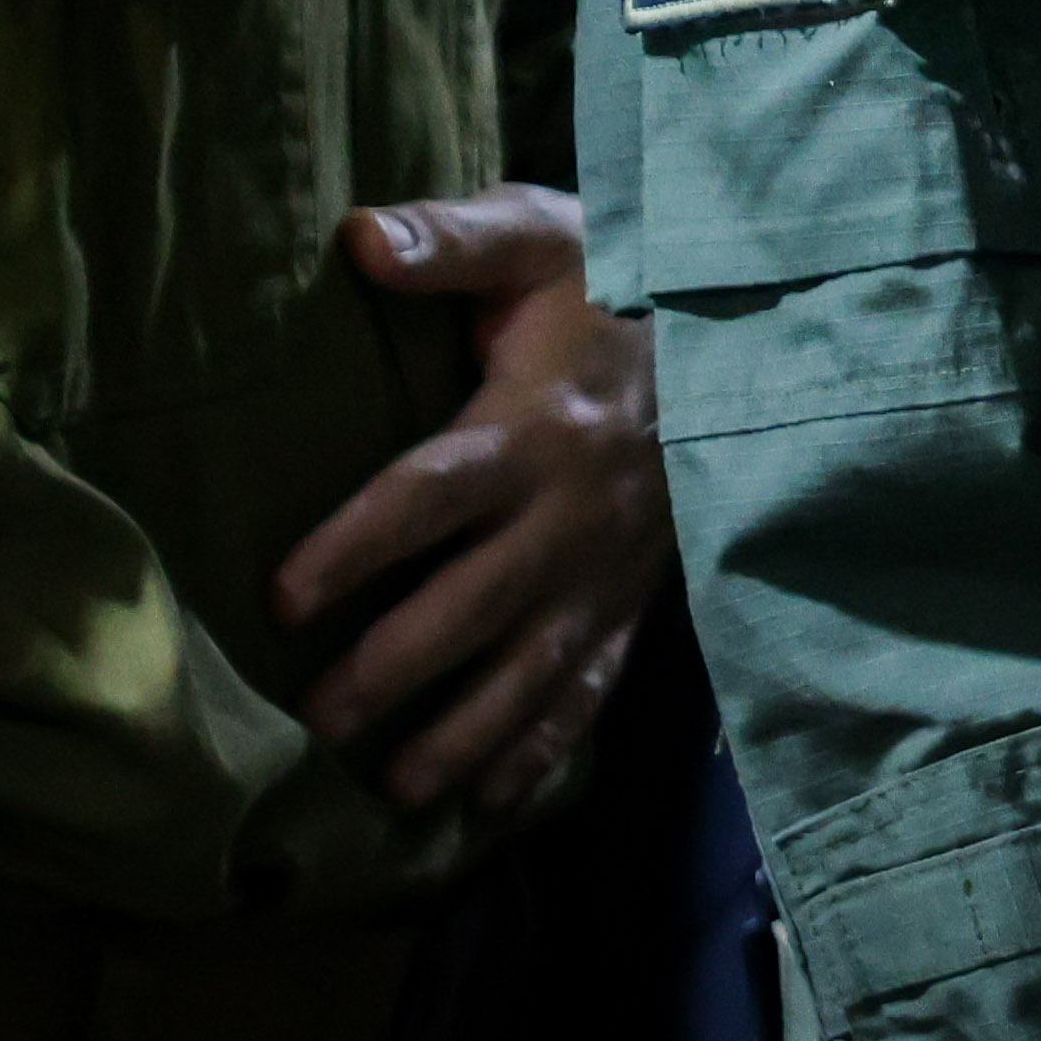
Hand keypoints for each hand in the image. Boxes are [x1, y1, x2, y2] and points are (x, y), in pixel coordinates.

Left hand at [276, 189, 660, 827]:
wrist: (754, 333)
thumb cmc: (622, 285)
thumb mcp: (545, 239)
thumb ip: (453, 241)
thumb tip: (355, 240)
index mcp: (537, 426)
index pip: (434, 495)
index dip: (359, 547)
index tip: (286, 598)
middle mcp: (571, 513)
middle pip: (475, 604)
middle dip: (397, 668)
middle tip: (318, 719)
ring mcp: (609, 568)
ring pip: (535, 666)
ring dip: (467, 732)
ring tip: (395, 785)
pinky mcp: (636, 600)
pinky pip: (594, 687)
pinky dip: (546, 748)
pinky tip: (491, 801)